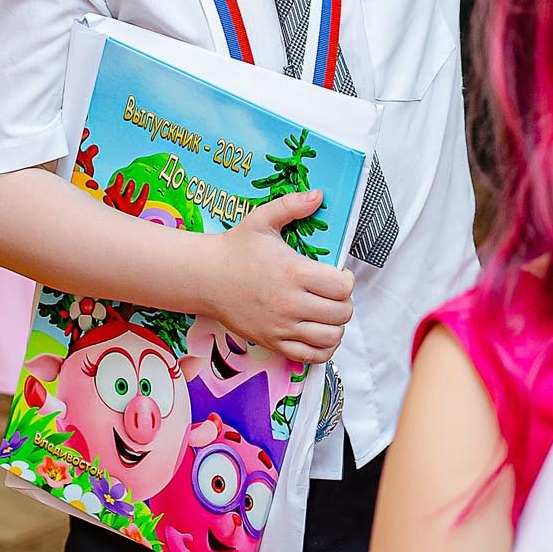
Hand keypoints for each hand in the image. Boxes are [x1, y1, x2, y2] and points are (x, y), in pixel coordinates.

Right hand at [206, 187, 354, 364]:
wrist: (205, 277)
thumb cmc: (234, 249)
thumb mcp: (262, 220)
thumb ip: (293, 205)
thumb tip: (318, 195)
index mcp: (293, 272)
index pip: (342, 287)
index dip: (347, 279)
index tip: (338, 274)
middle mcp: (290, 303)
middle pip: (341, 313)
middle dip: (345, 302)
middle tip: (334, 293)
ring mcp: (282, 326)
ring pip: (330, 337)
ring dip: (336, 325)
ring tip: (327, 312)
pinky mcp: (273, 342)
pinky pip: (310, 356)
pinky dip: (323, 348)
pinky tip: (318, 332)